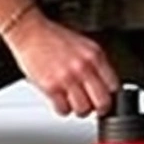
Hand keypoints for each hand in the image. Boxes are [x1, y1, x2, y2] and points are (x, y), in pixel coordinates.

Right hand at [2, 9, 120, 116]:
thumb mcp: (83, 46)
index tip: (104, 97)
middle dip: (98, 109)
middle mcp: (83, 67)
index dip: (109, 95)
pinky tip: (60, 100)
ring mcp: (67, 78)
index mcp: (94, 56)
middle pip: (102, 103)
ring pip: (83, 110)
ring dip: (79, 110)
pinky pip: (63, 110)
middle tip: (93, 107)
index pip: (114, 86)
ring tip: (74, 103)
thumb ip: (95, 64)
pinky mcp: (51, 87)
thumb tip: (105, 86)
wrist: (29, 32)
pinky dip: (62, 109)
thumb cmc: (53, 38)